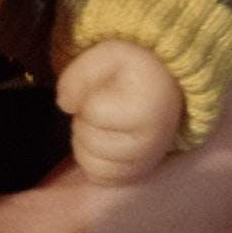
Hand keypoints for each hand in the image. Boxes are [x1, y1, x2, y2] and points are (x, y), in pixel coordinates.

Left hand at [58, 41, 183, 183]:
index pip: (91, 112)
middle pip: (88, 140)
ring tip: (100, 124)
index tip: (99, 88)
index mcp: (143, 109)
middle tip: (99, 105)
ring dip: (85, 143)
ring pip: (90, 164)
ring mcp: (144, 163)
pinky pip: (100, 178)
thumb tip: (64, 105)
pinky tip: (102, 141)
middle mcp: (148, 142)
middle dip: (84, 121)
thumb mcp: (107, 54)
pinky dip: (92, 161)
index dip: (84, 98)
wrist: (167, 87)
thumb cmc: (134, 69)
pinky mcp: (138, 175)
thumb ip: (80, 74)